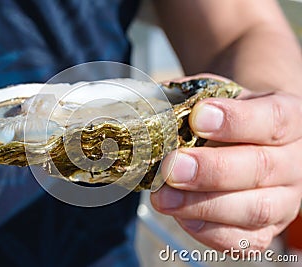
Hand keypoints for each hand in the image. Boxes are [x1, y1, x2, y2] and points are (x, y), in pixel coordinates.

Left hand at [151, 76, 301, 251]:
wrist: (244, 140)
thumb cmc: (225, 119)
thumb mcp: (213, 97)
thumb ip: (190, 101)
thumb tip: (153, 113)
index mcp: (287, 118)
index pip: (273, 118)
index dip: (236, 121)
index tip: (198, 119)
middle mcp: (293, 161)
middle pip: (262, 168)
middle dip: (211, 170)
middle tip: (172, 167)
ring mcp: (283, 200)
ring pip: (254, 209)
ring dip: (202, 205)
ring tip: (164, 197)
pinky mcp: (265, 230)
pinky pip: (241, 240)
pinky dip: (207, 230)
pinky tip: (180, 214)